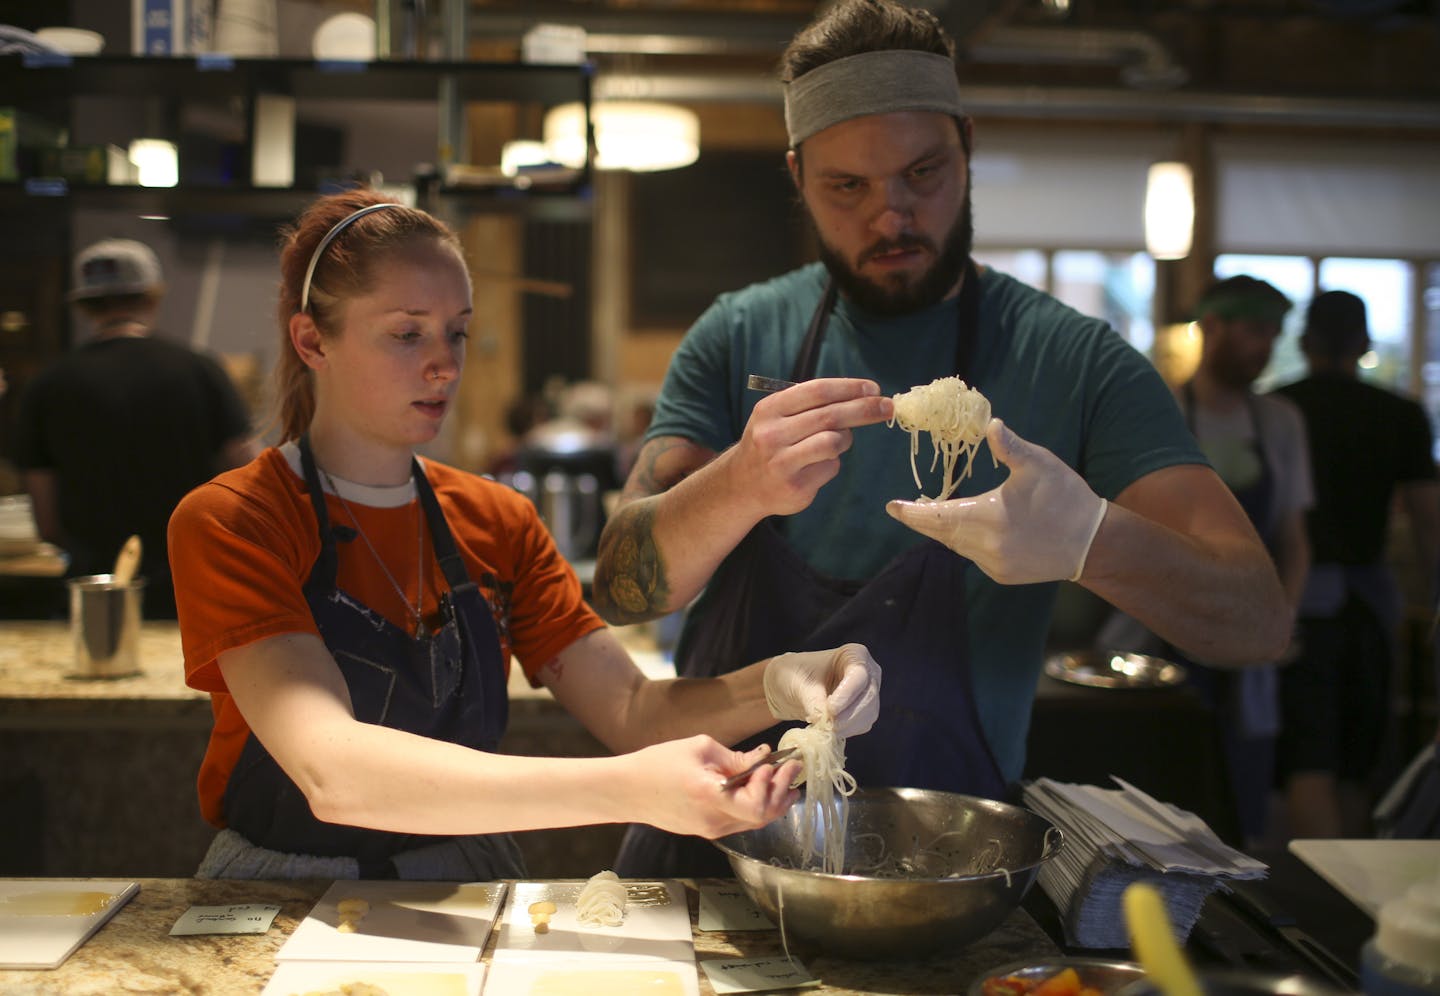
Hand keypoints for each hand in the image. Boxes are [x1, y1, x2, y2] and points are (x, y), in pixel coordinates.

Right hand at [628, 737, 800, 838]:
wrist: (627, 790)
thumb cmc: (657, 764)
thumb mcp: (699, 748)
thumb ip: (734, 758)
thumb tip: (762, 758)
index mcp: (710, 796)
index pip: (757, 805)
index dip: (774, 785)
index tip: (779, 763)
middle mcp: (713, 820)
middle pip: (763, 817)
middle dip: (782, 792)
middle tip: (793, 769)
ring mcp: (710, 830)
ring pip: (754, 822)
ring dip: (773, 801)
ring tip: (785, 780)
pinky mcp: (706, 831)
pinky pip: (740, 822)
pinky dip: (756, 807)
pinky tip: (761, 790)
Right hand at [730, 379, 891, 517]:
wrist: (742, 485)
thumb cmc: (770, 443)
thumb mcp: (777, 416)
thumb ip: (810, 405)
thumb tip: (862, 395)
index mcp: (770, 409)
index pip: (817, 391)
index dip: (849, 388)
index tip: (874, 389)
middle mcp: (772, 434)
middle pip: (830, 416)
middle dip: (864, 409)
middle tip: (888, 407)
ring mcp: (782, 462)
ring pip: (833, 442)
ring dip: (845, 439)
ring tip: (838, 441)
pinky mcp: (795, 486)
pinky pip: (830, 468)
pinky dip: (832, 463)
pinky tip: (816, 466)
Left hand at [763, 643, 880, 737]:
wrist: (789, 687)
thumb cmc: (794, 674)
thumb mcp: (800, 684)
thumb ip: (814, 702)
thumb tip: (824, 721)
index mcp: (853, 654)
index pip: (859, 674)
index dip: (847, 694)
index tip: (831, 709)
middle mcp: (867, 672)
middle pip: (868, 696)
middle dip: (849, 714)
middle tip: (829, 725)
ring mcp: (867, 693)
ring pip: (868, 714)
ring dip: (848, 726)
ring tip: (825, 729)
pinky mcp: (864, 712)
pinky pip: (863, 725)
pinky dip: (847, 731)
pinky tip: (830, 730)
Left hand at [886, 418, 1106, 584]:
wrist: (1093, 542)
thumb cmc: (1065, 497)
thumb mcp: (1039, 465)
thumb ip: (1010, 447)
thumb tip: (991, 424)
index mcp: (988, 517)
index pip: (937, 516)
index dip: (912, 512)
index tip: (891, 506)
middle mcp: (985, 546)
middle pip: (942, 533)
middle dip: (922, 521)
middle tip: (903, 510)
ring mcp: (994, 564)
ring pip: (957, 546)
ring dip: (943, 530)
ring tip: (930, 515)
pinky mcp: (1003, 574)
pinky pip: (974, 556)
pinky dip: (964, 542)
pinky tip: (965, 529)